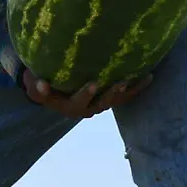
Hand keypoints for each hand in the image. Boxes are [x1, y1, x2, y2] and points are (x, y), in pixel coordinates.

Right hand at [20, 68, 151, 117]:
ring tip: (140, 79)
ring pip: (116, 100)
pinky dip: (136, 87)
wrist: (53, 92)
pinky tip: (149, 76)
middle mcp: (88, 109)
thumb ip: (37, 87)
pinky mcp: (110, 98)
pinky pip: (125, 95)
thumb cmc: (43, 86)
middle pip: (102, 103)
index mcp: (70, 107)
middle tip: (120, 83)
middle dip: (110, 93)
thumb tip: (41, 83)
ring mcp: (100, 104)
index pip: (79, 101)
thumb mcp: (36, 88)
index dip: (86, 93)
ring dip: (127, 91)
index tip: (93, 83)